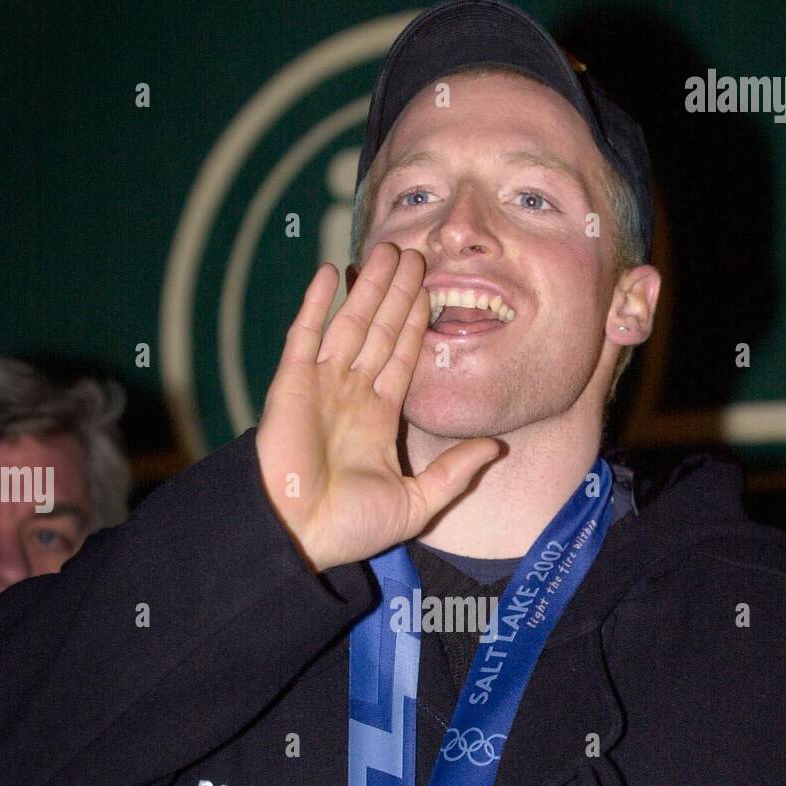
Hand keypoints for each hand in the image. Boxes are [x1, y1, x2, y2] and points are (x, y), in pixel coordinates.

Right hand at [255, 242, 499, 571]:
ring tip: (387, 249)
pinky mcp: (291, 383)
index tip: (431, 289)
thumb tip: (494, 448)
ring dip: (367, 287)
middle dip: (397, 293)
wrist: (300, 535)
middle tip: (415, 253)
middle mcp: (351, 395)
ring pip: (349, 324)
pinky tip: (330, 272)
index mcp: (379, 419)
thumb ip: (454, 472)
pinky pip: (304, 335)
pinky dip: (315, 304)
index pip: (403, 357)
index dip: (416, 323)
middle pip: (379, 331)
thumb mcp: (417, 503)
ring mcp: (320, 385)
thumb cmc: (351, 527)